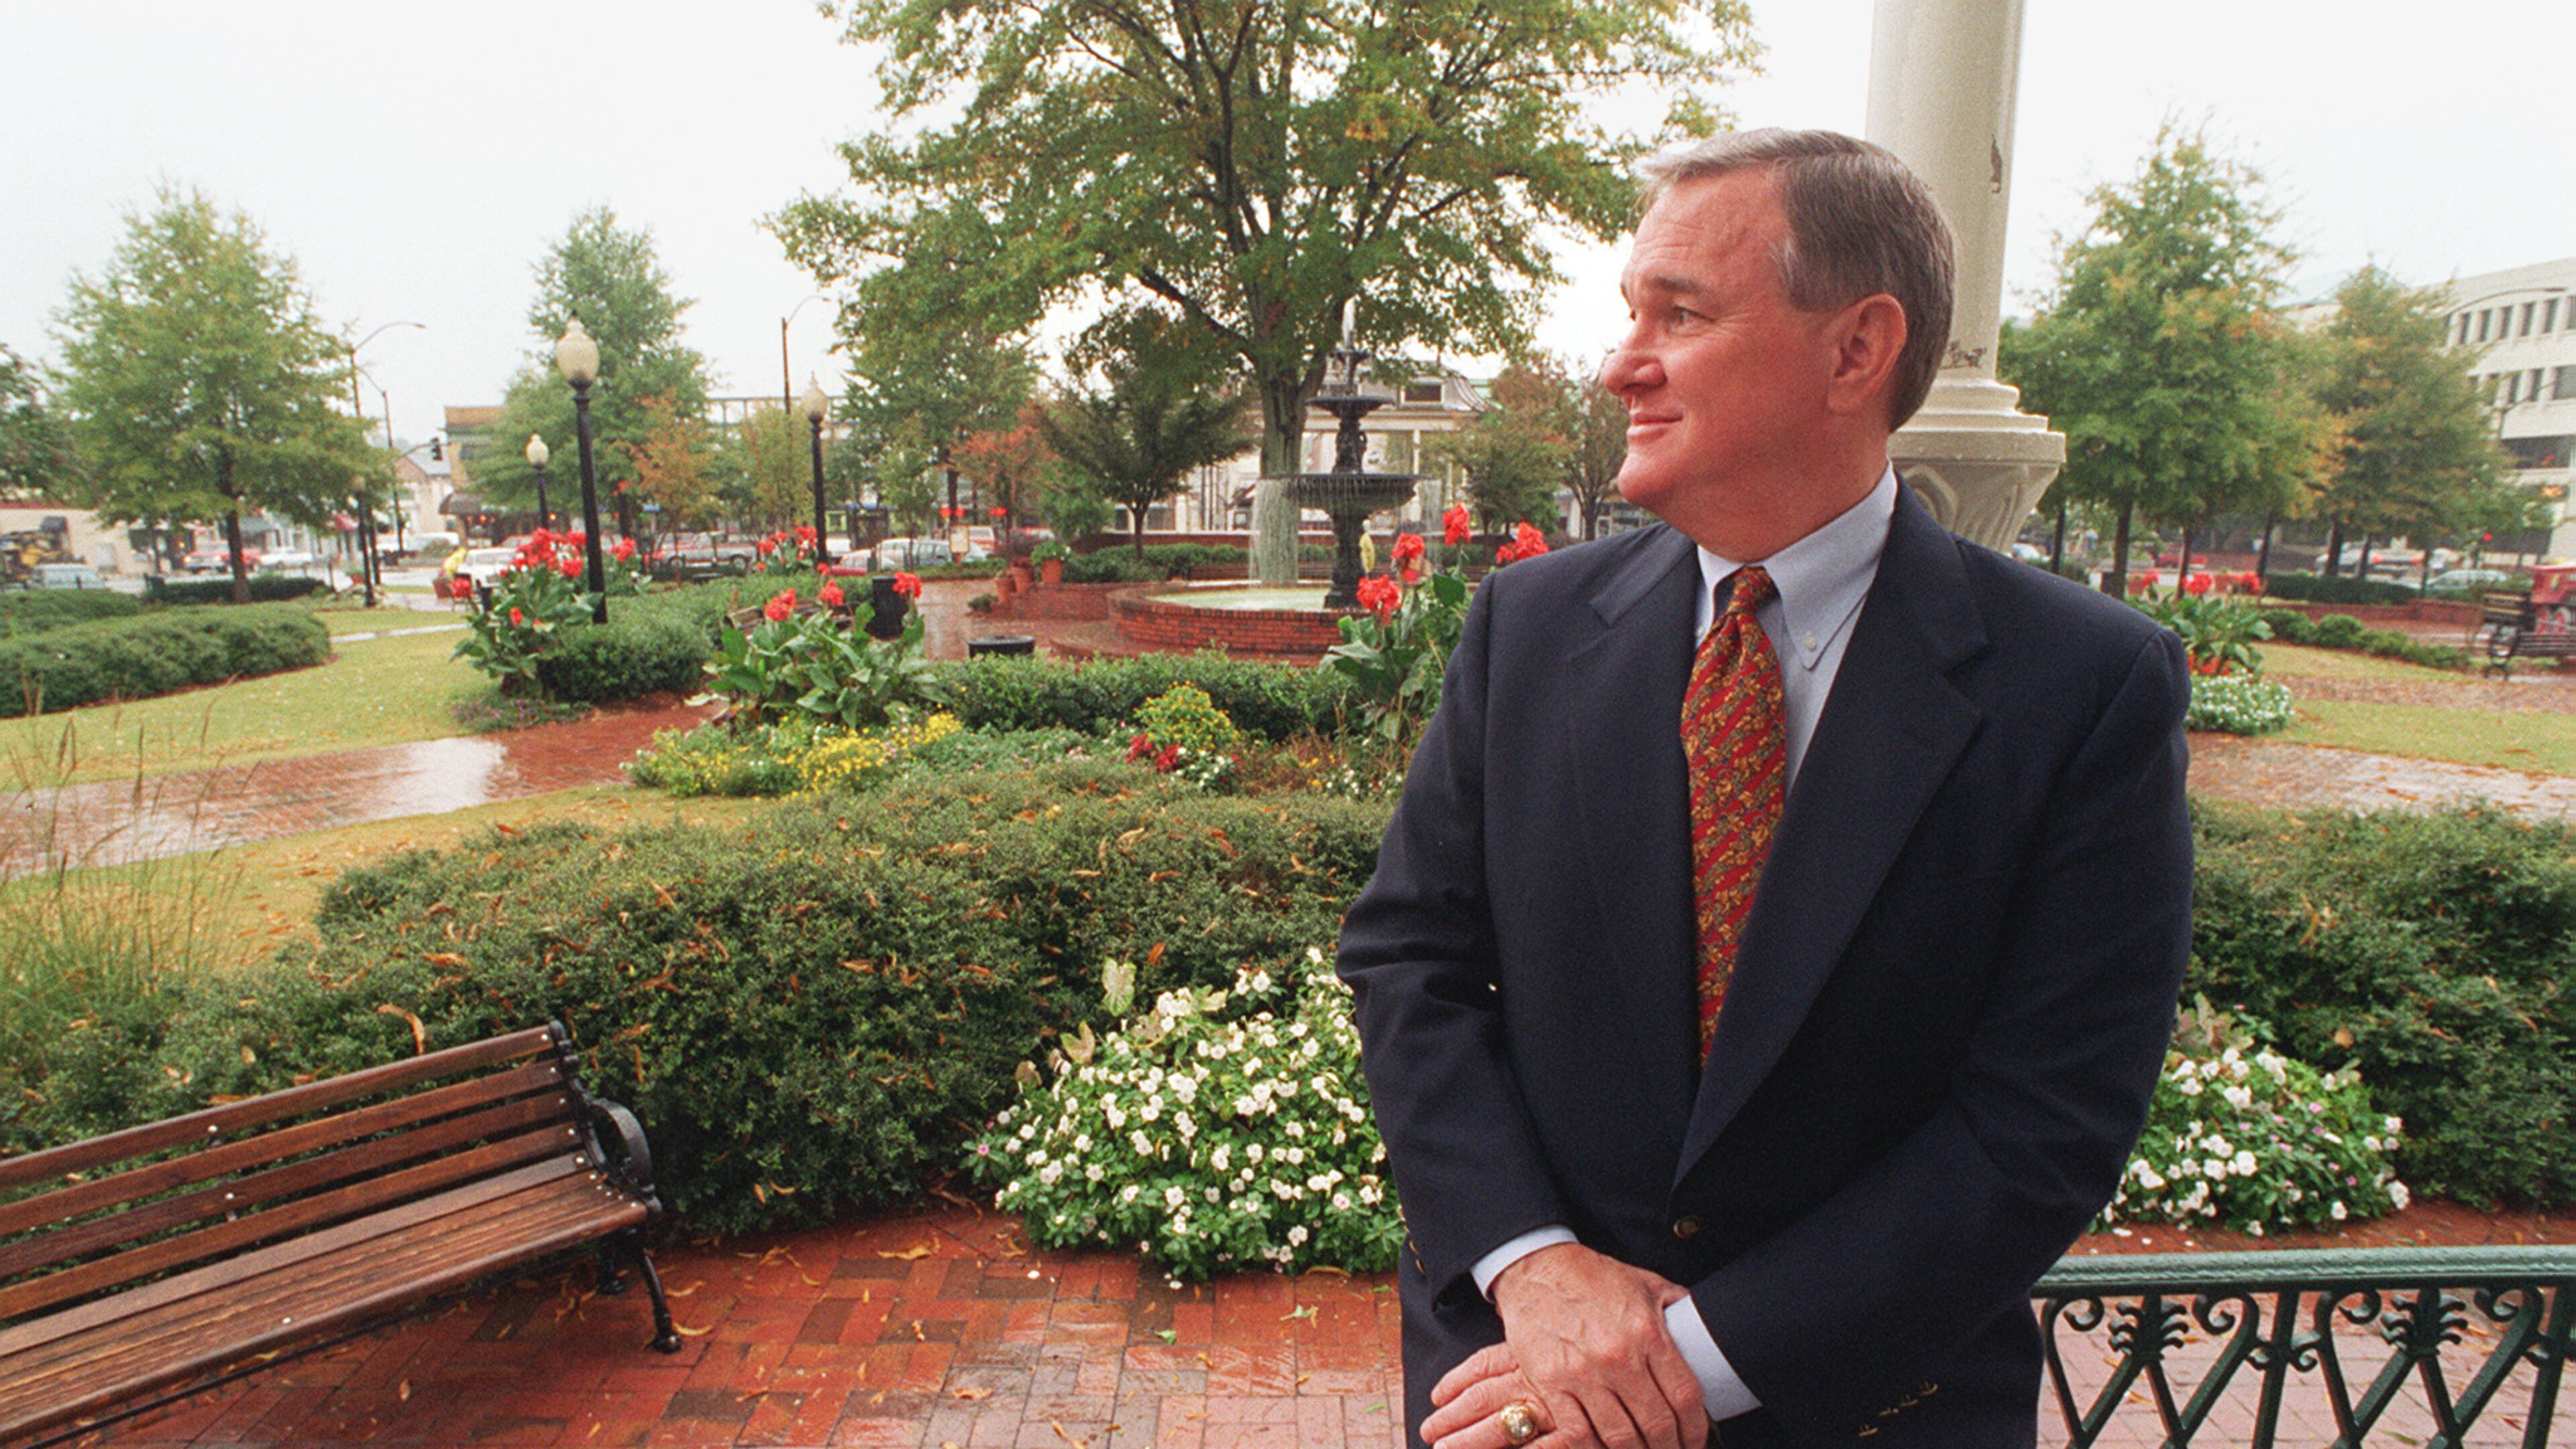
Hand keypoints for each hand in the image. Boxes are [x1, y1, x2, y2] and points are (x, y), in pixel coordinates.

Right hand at [1423, 1244, 1705, 1448]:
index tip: (1696, 1439)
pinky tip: (1605, 1448)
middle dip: (1669, 1447)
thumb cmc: (1592, 1277)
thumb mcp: (1646, 1283)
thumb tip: (1705, 1334)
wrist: (1535, 1269)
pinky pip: (1578, 1434)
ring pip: (1619, 1437)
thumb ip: (1679, 1310)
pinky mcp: (1550, 1383)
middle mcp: (1617, 1356)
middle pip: (1656, 1424)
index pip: (1684, 1397)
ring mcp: (1581, 1372)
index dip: (1696, 1428)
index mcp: (1646, 1331)